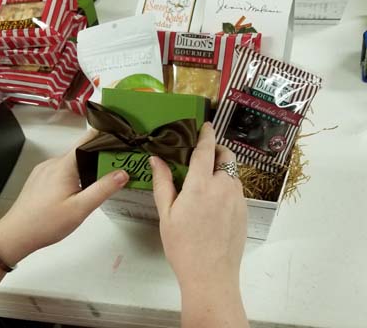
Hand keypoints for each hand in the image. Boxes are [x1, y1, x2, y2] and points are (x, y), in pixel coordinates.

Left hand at [0, 130, 128, 266]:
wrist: (16, 235)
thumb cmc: (45, 223)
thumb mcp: (80, 208)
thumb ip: (103, 189)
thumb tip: (122, 173)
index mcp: (63, 165)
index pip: (87, 139)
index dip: (104, 136)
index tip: (120, 139)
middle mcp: (52, 163)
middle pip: (81, 151)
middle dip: (99, 156)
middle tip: (116, 167)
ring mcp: (44, 170)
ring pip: (72, 161)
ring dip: (87, 166)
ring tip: (101, 179)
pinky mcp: (40, 178)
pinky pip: (62, 169)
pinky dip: (75, 173)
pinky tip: (80, 188)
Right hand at [150, 122, 246, 289]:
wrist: (210, 275)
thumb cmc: (183, 245)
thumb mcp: (167, 214)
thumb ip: (163, 182)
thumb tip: (156, 159)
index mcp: (201, 185)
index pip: (206, 150)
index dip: (206, 134)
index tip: (207, 125)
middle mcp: (224, 187)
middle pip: (227, 157)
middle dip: (218, 150)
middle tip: (204, 156)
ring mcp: (238, 199)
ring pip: (233, 174)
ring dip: (222, 169)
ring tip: (206, 183)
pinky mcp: (245, 211)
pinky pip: (237, 190)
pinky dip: (227, 186)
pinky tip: (215, 203)